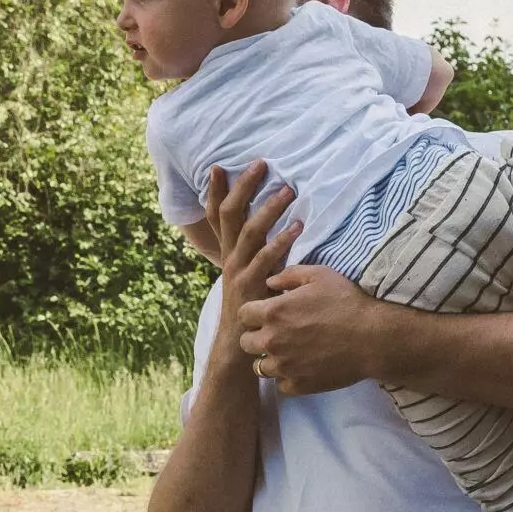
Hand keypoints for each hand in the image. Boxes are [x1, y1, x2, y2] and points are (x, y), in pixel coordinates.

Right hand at [204, 162, 297, 379]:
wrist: (237, 347)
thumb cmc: (250, 309)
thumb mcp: (250, 276)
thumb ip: (257, 254)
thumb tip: (272, 231)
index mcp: (228, 253)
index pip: (216, 215)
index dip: (214, 191)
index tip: (219, 166)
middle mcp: (229, 258)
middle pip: (229, 214)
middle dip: (243, 187)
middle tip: (261, 165)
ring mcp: (238, 272)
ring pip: (248, 231)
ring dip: (268, 209)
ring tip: (287, 190)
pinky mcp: (251, 286)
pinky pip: (266, 259)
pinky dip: (281, 241)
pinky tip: (298, 228)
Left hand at [239, 264, 394, 395]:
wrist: (374, 337)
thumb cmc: (348, 302)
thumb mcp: (320, 275)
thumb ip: (289, 275)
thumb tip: (270, 282)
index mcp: (273, 312)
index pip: (243, 315)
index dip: (254, 313)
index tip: (267, 314)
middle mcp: (272, 340)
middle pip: (246, 342)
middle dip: (257, 336)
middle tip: (277, 333)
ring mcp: (284, 366)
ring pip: (260, 366)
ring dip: (271, 359)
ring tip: (290, 352)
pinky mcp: (298, 385)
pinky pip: (281, 384)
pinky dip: (288, 377)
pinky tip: (302, 367)